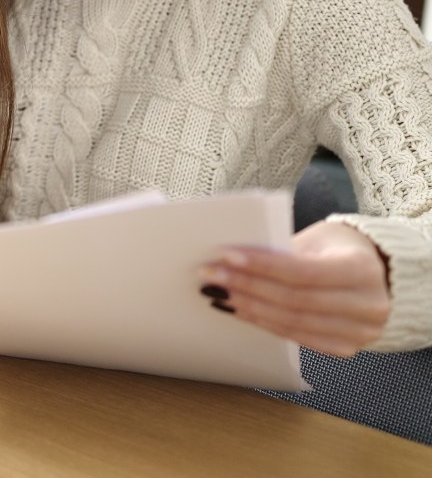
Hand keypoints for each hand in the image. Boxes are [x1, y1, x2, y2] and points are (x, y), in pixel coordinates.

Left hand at [200, 221, 390, 356]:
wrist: (377, 274)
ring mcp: (359, 332)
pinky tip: (239, 311)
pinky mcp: (345, 347)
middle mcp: (367, 305)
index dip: (261, 266)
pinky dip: (264, 324)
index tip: (224, 256)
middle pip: (293, 300)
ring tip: (217, 293)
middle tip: (209, 276)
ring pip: (292, 322)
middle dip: (246, 287)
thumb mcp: (318, 239)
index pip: (302, 271)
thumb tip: (233, 259)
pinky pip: (297, 337)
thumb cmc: (337, 248)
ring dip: (248, 308)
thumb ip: (284, 250)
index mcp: (361, 269)